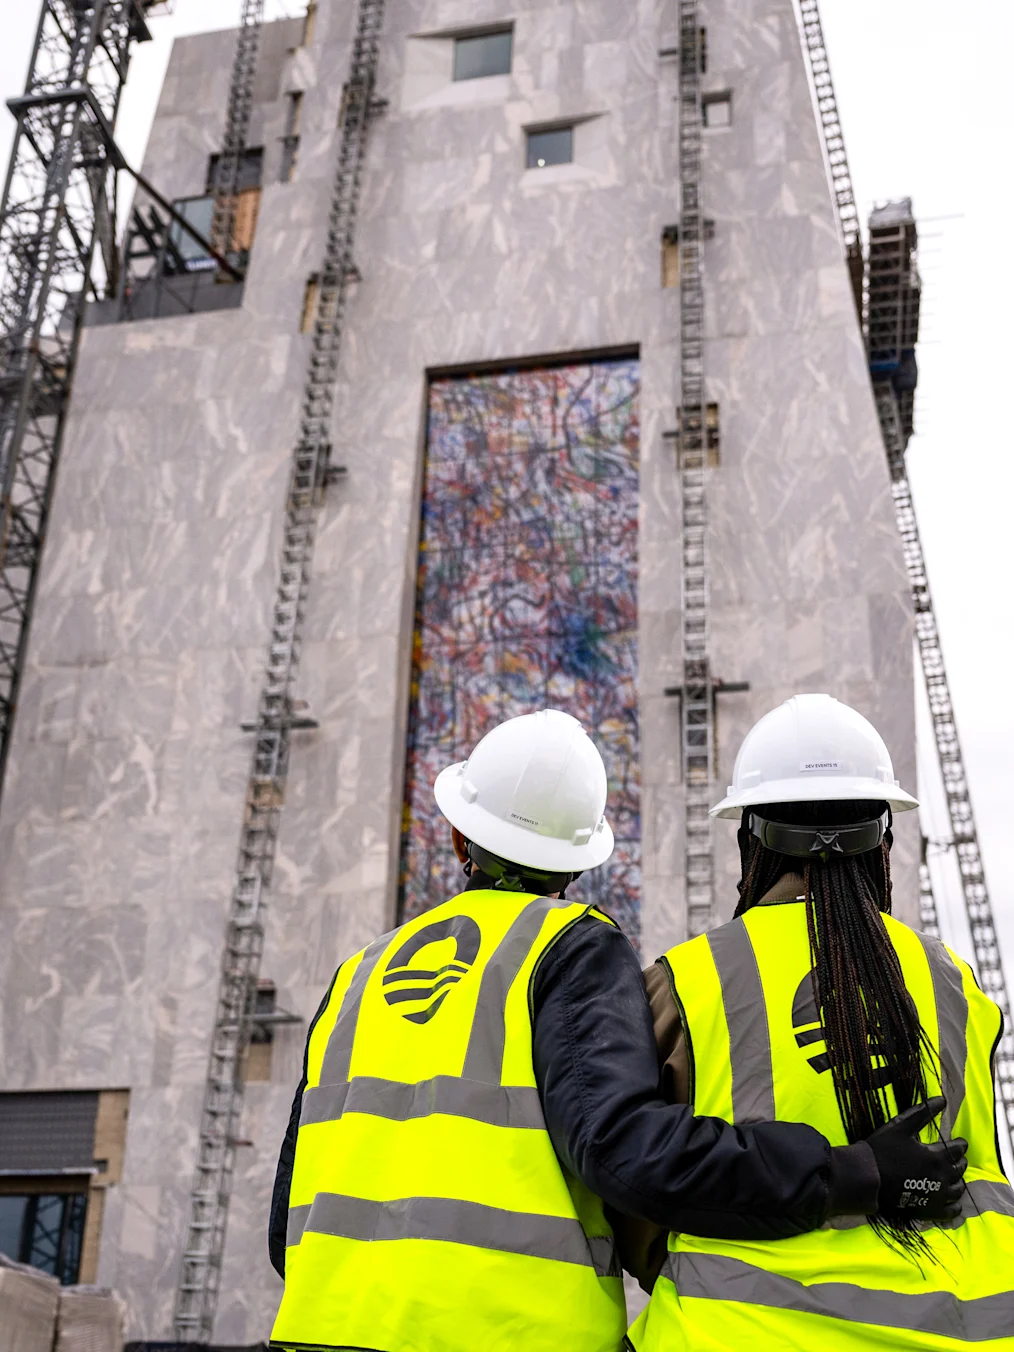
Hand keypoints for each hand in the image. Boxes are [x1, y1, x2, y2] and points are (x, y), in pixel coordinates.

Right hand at [866, 1097, 966, 1221]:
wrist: (867, 1178)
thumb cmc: (882, 1149)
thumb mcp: (901, 1125)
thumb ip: (923, 1112)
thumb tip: (943, 1099)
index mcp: (937, 1156)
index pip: (959, 1149)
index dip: (960, 1144)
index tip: (958, 1142)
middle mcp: (942, 1178)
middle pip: (960, 1169)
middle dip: (958, 1160)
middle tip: (952, 1156)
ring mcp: (937, 1197)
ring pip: (959, 1189)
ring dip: (957, 1181)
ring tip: (950, 1176)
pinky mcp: (930, 1211)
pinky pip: (952, 1211)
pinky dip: (954, 1204)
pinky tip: (949, 1198)